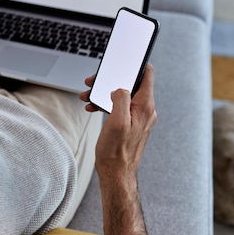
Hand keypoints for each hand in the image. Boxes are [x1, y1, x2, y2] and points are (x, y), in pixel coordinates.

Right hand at [79, 64, 156, 182]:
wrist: (116, 174)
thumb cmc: (116, 152)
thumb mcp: (117, 122)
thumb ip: (121, 99)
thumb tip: (120, 88)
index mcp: (145, 106)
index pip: (146, 75)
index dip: (134, 64)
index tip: (121, 60)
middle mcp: (145, 110)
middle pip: (130, 84)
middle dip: (110, 80)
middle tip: (93, 82)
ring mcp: (138, 117)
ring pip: (122, 95)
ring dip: (104, 93)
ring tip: (88, 97)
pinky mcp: (130, 123)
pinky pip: (119, 107)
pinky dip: (106, 104)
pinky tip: (93, 108)